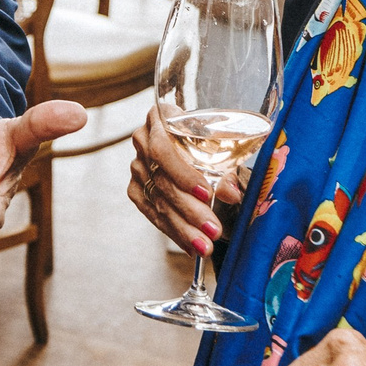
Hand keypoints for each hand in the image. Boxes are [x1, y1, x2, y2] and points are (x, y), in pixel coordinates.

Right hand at [127, 106, 238, 256]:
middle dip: (190, 210)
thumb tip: (230, 193)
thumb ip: (225, 169)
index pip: (164, 148)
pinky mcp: (136, 189)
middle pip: (163, 181)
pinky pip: (152, 215)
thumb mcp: (221, 147)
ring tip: (206, 246)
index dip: (183, 173)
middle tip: (213, 230)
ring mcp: (137, 166)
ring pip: (158, 202)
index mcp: (160, 118)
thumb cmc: (209, 140)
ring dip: (184, 228)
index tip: (207, 193)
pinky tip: (191, 246)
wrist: (192, 142)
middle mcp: (143, 141)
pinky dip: (174, 232)